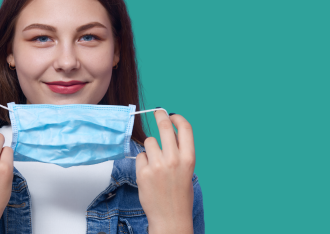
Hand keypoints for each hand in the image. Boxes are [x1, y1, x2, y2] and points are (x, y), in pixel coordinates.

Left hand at [136, 111, 194, 233]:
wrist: (170, 217)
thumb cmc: (179, 195)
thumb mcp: (187, 171)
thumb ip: (180, 152)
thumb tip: (170, 132)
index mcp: (189, 159)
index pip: (185, 128)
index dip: (177, 118)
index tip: (172, 115)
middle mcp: (174, 160)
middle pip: (164, 127)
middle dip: (160, 116)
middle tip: (157, 112)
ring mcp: (157, 166)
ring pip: (149, 142)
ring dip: (150, 148)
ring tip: (155, 163)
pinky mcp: (143, 172)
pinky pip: (141, 156)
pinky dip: (143, 162)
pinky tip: (148, 173)